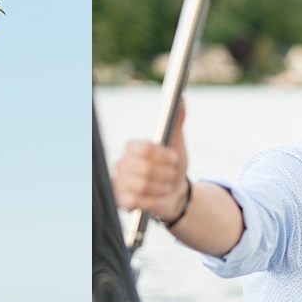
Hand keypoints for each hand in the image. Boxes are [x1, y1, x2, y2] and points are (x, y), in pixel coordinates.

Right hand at [112, 102, 188, 219]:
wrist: (174, 194)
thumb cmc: (173, 168)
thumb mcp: (177, 145)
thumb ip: (177, 122)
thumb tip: (182, 100)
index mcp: (132, 148)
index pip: (143, 148)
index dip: (163, 156)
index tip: (174, 159)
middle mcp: (121, 164)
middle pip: (145, 168)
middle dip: (166, 174)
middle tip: (171, 176)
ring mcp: (119, 183)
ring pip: (142, 185)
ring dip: (162, 188)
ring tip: (166, 187)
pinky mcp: (121, 201)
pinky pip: (137, 201)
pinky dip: (154, 201)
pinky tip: (158, 198)